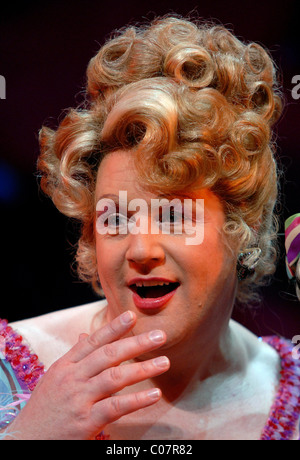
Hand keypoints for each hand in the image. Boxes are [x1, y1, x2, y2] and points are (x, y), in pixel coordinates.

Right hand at [4, 311, 169, 439]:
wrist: (26, 440)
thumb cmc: (44, 408)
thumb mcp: (54, 378)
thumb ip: (73, 357)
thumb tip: (84, 335)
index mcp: (65, 366)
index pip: (93, 341)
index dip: (113, 328)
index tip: (131, 315)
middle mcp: (72, 378)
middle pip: (108, 355)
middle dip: (135, 343)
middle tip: (160, 336)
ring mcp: (79, 399)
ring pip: (114, 378)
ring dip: (143, 369)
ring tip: (164, 361)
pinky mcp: (85, 422)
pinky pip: (115, 408)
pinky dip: (136, 400)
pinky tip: (154, 394)